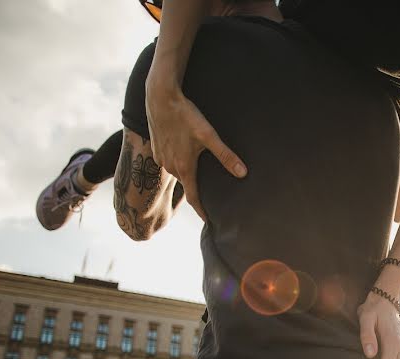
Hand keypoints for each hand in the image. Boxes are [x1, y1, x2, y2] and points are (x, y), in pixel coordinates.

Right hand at [145, 75, 246, 213]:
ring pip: (179, 170)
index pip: (194, 198)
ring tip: (198, 166)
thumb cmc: (186, 115)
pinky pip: (170, 161)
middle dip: (199, 187)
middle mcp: (171, 167)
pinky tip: (185, 150)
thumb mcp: (209, 135)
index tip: (209, 221)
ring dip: (188, 171)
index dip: (202, 211)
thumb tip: (243, 173)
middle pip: (188, 183)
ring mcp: (162, 159)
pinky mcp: (156, 149)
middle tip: (212, 191)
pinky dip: (179, 160)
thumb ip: (225, 156)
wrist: (160, 97)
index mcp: (184, 168)